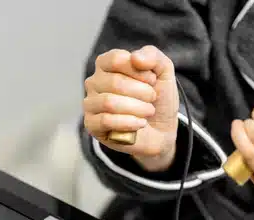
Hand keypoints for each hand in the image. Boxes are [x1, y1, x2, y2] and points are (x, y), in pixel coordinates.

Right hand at [84, 46, 178, 171]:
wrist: (160, 130)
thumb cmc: (157, 98)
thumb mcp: (162, 71)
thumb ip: (152, 56)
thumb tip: (135, 58)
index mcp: (106, 64)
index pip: (117, 60)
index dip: (139, 71)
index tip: (153, 80)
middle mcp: (94, 82)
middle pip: (114, 82)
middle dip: (141, 92)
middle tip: (152, 98)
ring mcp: (90, 104)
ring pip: (109, 103)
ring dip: (137, 108)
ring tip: (149, 111)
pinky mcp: (91, 125)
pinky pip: (105, 121)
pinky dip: (128, 122)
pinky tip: (140, 124)